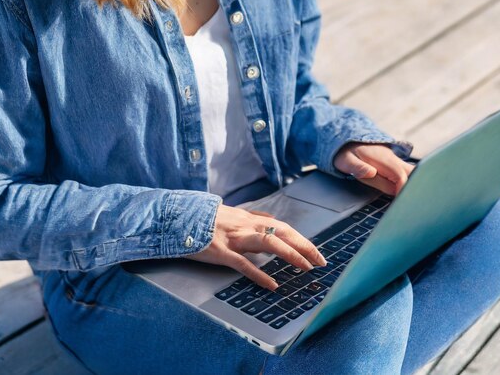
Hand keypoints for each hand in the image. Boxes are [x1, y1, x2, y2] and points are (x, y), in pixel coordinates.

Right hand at [187, 204, 326, 289]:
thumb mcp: (231, 213)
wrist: (178, 216)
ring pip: (268, 241)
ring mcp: (234, 237)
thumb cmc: (204, 218)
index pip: (282, 226)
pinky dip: (259, 274)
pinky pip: (243, 263)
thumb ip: (250, 217)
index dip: (301, 239)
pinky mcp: (221, 251)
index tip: (316, 252)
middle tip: (321, 261)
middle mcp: (245, 225)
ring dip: (290, 254)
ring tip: (306, 268)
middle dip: (304, 246)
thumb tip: (269, 219)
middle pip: (282, 232)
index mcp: (248, 218)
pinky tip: (272, 285)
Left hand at [333, 142, 414, 195]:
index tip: (399, 202)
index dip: (402, 190)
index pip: (400, 175)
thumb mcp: (346, 161)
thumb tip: (370, 172)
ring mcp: (395, 160)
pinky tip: (404, 194)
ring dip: (412, 184)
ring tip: (406, 201)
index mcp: (382, 159)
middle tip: (407, 203)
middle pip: (413, 172)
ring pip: (412, 172)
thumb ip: (358, 168)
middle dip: (414, 187)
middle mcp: (392, 159)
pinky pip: (407, 173)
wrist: (348, 140)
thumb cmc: (346, 153)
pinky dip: (409, 182)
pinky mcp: (395, 164)